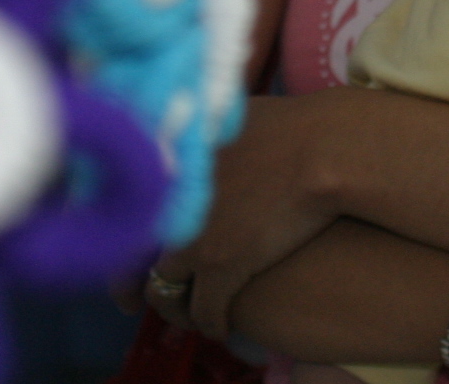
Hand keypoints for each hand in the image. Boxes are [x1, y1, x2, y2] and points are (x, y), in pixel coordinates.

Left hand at [147, 91, 349, 337]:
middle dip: (134, 283)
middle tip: (139, 300)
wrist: (321, 148)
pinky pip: (205, 311)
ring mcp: (191, 238)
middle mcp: (166, 206)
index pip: (126, 216)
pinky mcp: (222, 267)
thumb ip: (199, 142)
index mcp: (162, 171)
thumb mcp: (224, 121)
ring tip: (189, 314)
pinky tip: (221, 327)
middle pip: (132, 258)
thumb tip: (197, 142)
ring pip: (164, 291)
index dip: (128, 243)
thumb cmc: (287, 126)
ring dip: (175, 307)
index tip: (134, 259)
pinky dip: (211, 322)